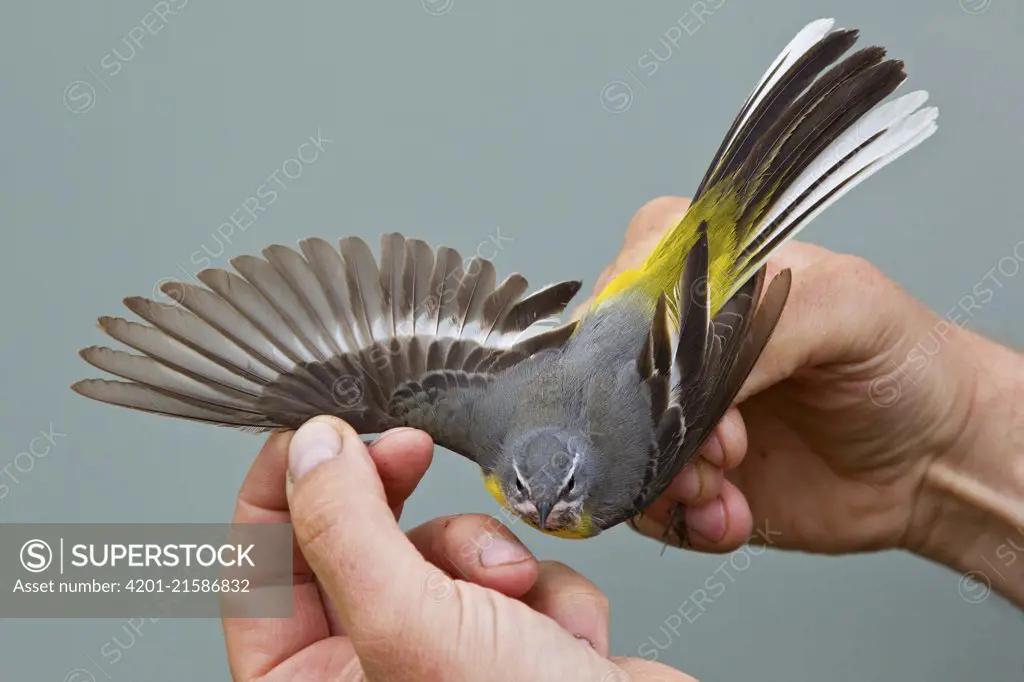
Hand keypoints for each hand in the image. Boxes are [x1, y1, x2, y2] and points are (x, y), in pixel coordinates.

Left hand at [222, 416, 695, 680]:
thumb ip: (346, 531)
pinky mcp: (513, 642)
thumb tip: (312, 450)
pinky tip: (567, 636)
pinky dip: (548, 591)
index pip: (258, 566)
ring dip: (488, 557)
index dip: (284, 490)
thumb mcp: (411, 625)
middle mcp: (370, 672)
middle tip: (408, 451)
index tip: (319, 432)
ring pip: (442, 550)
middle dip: (398, 506)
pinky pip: (512, 573)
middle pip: (357, 545)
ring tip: (519, 596)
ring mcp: (444, 656)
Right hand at [575, 197, 1023, 594]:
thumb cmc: (898, 364)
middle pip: (603, 380)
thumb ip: (760, 319)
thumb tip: (684, 368)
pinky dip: (681, 521)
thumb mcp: (846, 307)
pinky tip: (732, 515)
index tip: (697, 393)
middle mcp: (671, 340)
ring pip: (611, 450)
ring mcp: (668, 411)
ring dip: (667, 485)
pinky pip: (639, 504)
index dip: (644, 349)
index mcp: (698, 270)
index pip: (622, 292)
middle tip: (725, 451)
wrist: (931, 461)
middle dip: (654, 429)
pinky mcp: (677, 475)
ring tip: (728, 491)